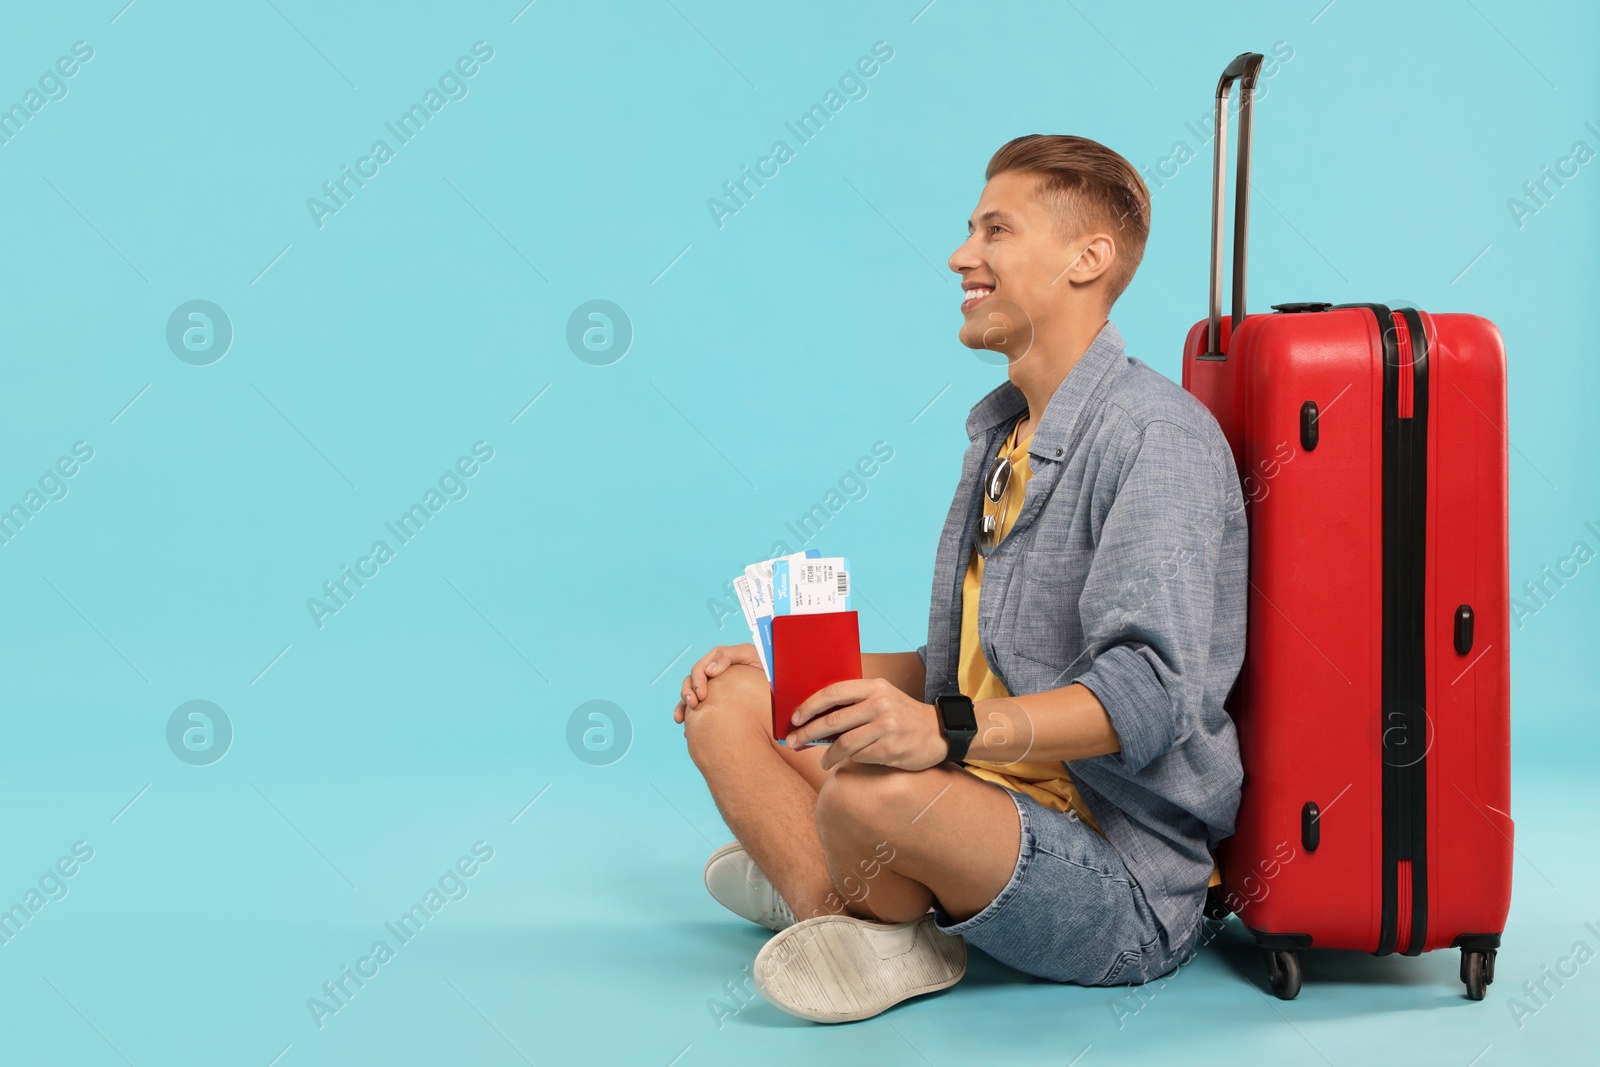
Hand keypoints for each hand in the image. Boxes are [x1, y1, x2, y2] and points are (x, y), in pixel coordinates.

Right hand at [673, 643, 761, 723]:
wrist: (778, 689)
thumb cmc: (769, 671)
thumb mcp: (753, 656)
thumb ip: (730, 657)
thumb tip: (710, 670)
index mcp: (724, 658)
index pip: (705, 664)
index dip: (700, 678)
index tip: (703, 693)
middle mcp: (715, 670)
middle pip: (694, 677)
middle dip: (690, 690)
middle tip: (694, 703)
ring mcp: (713, 684)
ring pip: (690, 690)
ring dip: (684, 702)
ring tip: (682, 716)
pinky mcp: (712, 699)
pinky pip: (694, 705)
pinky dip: (685, 714)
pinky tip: (684, 726)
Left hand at [786, 677, 947, 770]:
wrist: (939, 731)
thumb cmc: (902, 715)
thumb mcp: (882, 697)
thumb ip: (855, 703)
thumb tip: (817, 719)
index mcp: (873, 686)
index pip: (833, 692)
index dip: (810, 705)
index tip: (795, 718)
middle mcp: (880, 703)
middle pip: (833, 720)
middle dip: (808, 732)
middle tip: (794, 743)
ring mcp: (886, 726)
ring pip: (844, 743)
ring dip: (827, 754)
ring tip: (822, 760)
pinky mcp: (890, 748)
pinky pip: (859, 756)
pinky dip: (847, 760)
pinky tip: (842, 762)